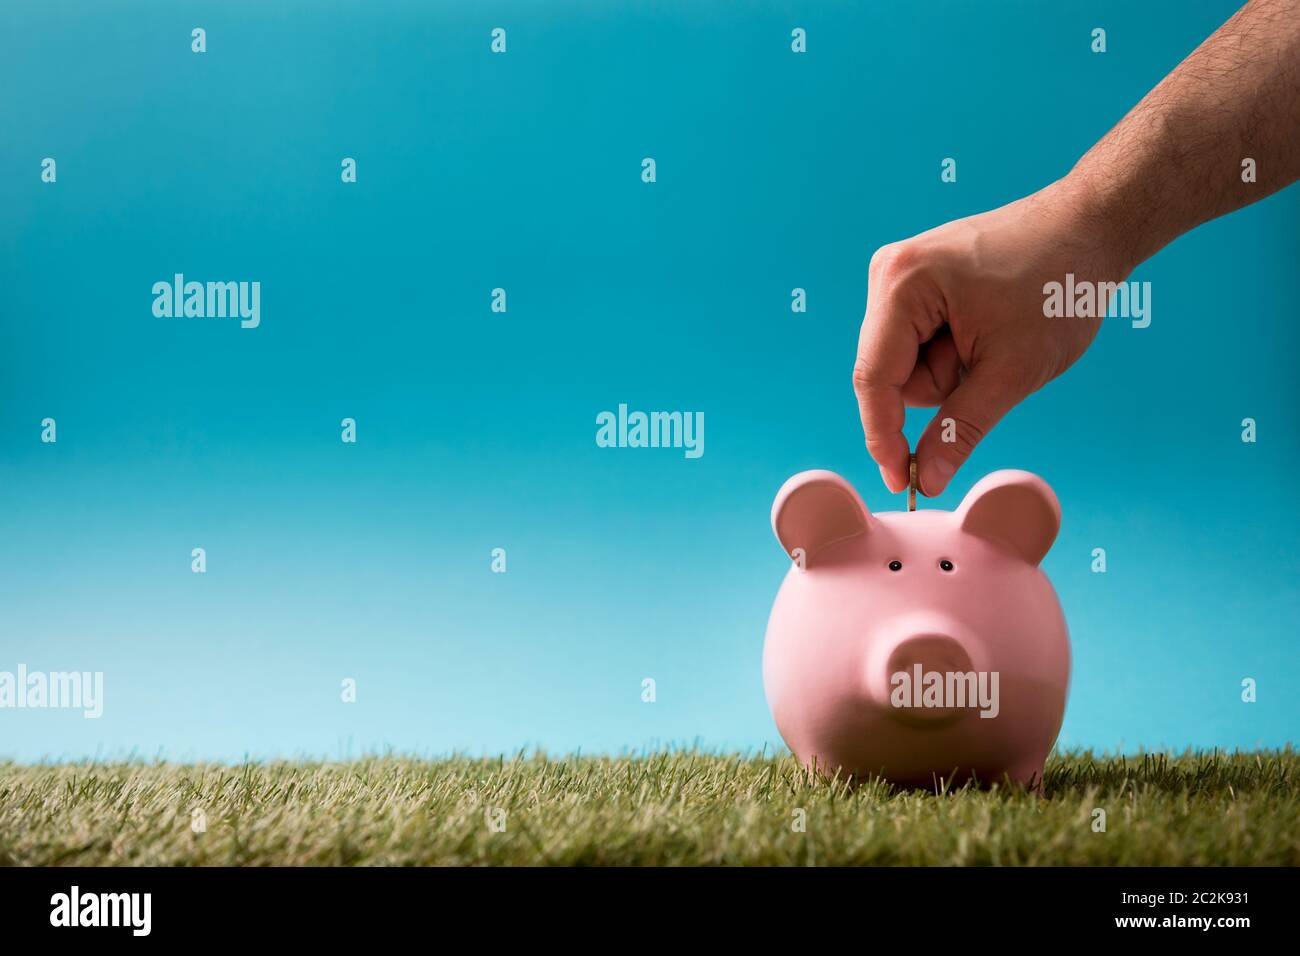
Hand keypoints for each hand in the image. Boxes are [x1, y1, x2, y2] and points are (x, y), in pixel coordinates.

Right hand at [852, 178, 1129, 496]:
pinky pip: (920, 343)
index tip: (903, 483)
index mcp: (902, 285)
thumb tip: (926, 479)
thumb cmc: (1059, 286)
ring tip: (998, 338)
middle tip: (993, 364)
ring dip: (951, 370)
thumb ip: (959, 428)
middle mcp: (889, 274)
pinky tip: (989, 330)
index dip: (884, 438)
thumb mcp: (1012, 371)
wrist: (1093, 226)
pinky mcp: (918, 280)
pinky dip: (954, 353)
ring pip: (907, 364)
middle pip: (889, 373)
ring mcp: (901, 275)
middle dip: (941, 385)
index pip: (873, 380)